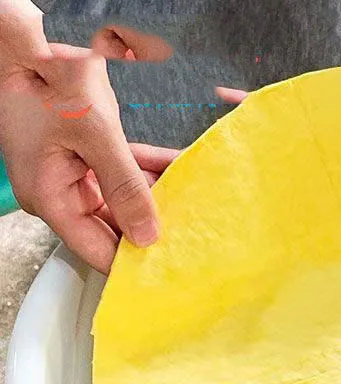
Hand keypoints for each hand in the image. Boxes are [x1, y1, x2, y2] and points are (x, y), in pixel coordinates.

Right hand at [0, 3, 178, 271]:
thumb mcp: (95, 134)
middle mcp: (59, 193)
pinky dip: (145, 171)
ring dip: (154, 196)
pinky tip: (176, 170)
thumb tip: (147, 235)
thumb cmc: (49, 77)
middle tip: (191, 235)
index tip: (168, 268)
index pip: (96, 250)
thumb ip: (125, 187)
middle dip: (151, 226)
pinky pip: (120, 173)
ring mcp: (71, 174)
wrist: (31, 38)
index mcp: (50, 199)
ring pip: (121, 199)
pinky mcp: (84, 155)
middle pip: (112, 226)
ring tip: (191, 201)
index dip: (132, 262)